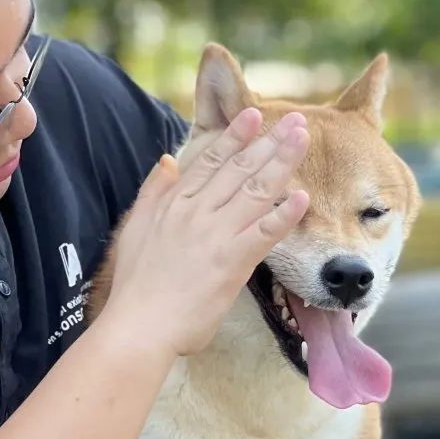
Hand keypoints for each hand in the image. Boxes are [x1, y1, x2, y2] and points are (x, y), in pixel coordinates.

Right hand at [102, 109, 309, 357]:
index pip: (210, 160)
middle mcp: (197, 211)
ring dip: (283, 162)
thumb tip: (167, 161)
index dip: (234, 135)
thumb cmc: (135, 284)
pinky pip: (265, 232)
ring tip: (303, 139)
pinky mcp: (232, 261)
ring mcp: (216, 234)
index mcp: (174, 203)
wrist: (137, 326)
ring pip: (256, 190)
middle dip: (269, 140)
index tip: (254, 112)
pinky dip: (285, 214)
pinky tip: (304, 196)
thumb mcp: (135, 228)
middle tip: (295, 118)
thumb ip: (152, 191)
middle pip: (239, 168)